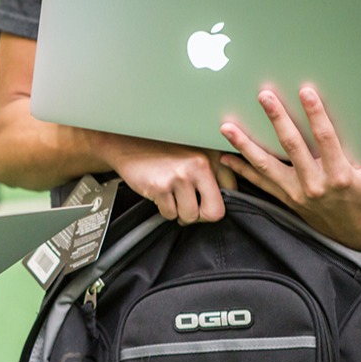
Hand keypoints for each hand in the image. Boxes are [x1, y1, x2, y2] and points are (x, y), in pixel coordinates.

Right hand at [106, 134, 236, 224]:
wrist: (128, 145)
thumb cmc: (161, 152)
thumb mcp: (193, 155)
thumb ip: (213, 172)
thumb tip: (227, 198)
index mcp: (210, 157)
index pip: (232, 191)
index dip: (217, 201)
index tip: (207, 201)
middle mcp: (198, 165)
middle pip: (214, 212)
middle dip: (200, 216)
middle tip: (190, 210)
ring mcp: (179, 177)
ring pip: (189, 216)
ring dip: (179, 213)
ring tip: (172, 199)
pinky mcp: (160, 187)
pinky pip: (170, 214)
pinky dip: (164, 210)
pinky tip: (159, 195)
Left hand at [220, 87, 360, 250]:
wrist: (356, 234)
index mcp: (340, 175)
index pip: (325, 138)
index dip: (316, 114)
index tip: (305, 92)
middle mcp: (314, 184)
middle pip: (291, 146)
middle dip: (277, 119)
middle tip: (264, 97)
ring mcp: (296, 193)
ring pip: (266, 165)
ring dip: (245, 145)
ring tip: (227, 128)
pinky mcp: (285, 200)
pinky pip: (260, 183)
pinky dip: (242, 169)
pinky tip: (225, 158)